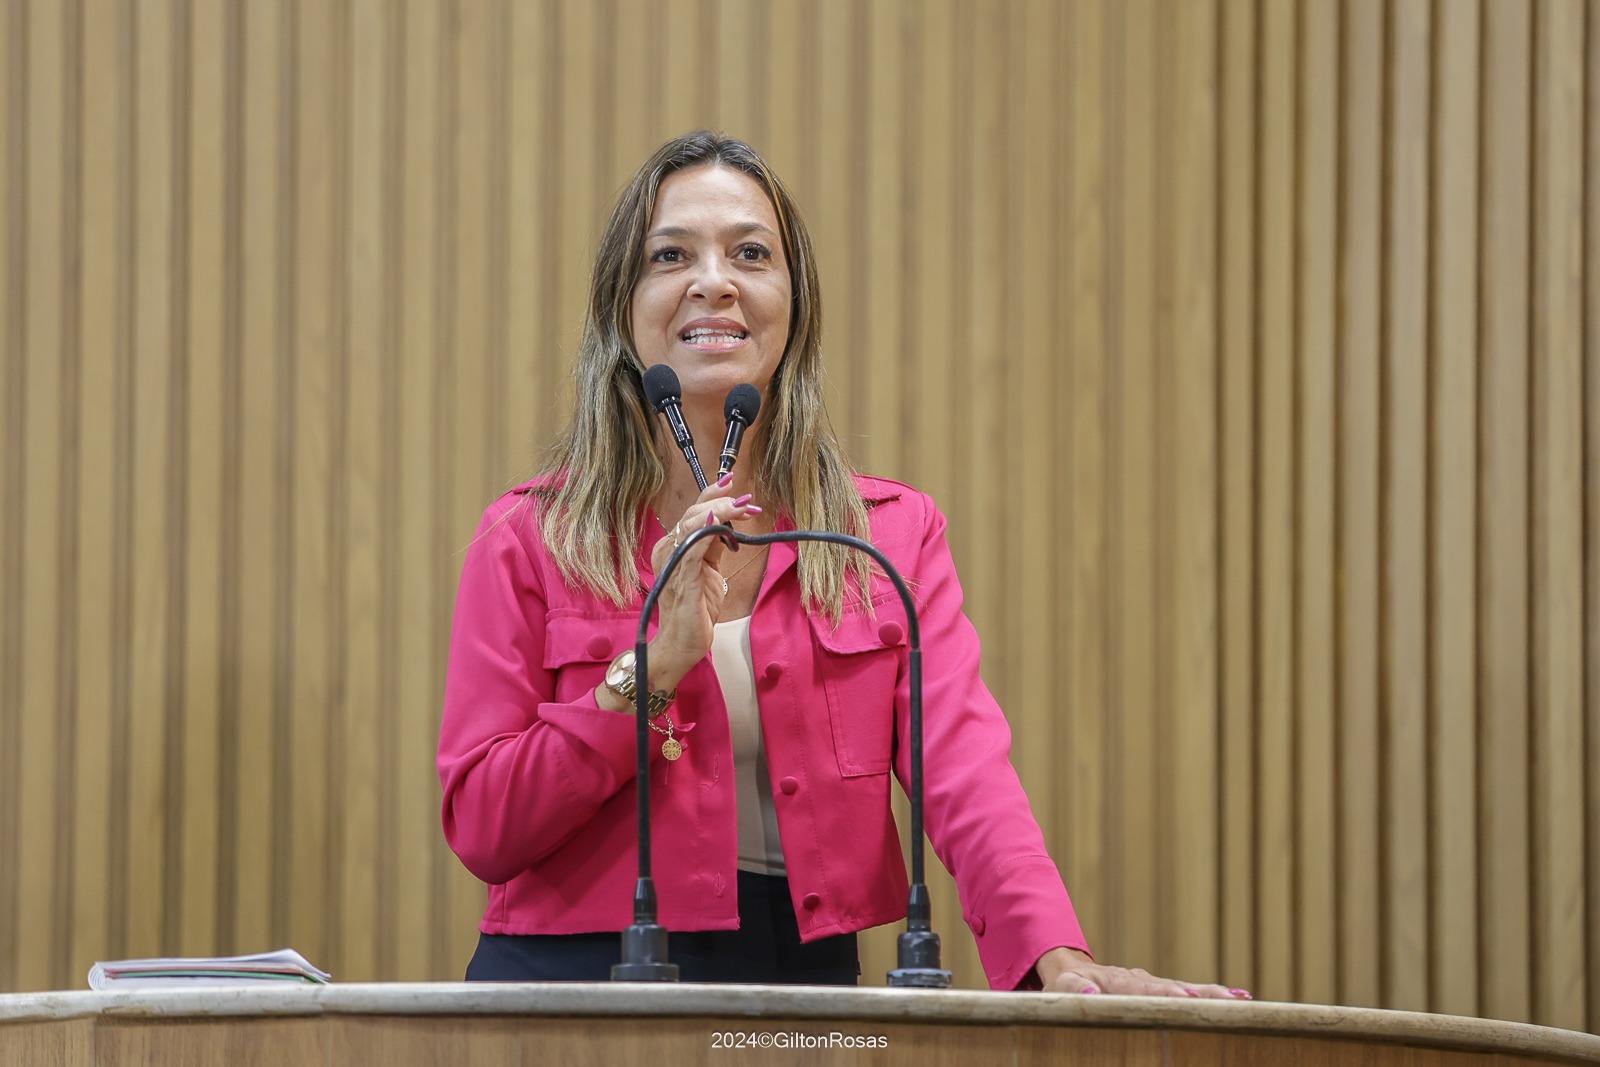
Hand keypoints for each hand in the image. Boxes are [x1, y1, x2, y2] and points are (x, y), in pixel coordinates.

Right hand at [643, 476, 761, 686]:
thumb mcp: (709, 570)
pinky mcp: (682, 580)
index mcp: (673, 546)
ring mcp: (672, 564)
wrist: (682, 644)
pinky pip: (692, 550)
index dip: (712, 493)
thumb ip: (714, 546)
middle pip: (694, 513)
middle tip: (749, 503)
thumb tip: (728, 523)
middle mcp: (668, 550)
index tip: (733, 481)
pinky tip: (717, 522)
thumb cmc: (695, 609)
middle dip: (725, 503)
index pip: (692, 511)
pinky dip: (705, 533)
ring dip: (720, 512)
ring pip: (692, 525)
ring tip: (743, 508)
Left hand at [1035, 948, 1251, 999]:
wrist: (1073, 973)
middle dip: (1204, 994)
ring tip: (1243, 1000)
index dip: (1169, 995)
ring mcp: (1155, 985)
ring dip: (1214, 995)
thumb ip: (1073, 990)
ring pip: (1190, 989)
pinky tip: (1237, 999)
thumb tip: (1089, 995)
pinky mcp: (1161, 992)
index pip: (1151, 990)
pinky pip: (1189, 994)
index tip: (1188, 997)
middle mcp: (1145, 981)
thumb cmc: (1067, 985)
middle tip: (1232, 1001)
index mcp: (1125, 983)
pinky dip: (1211, 996)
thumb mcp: (1063, 987)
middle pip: (1180, 987)